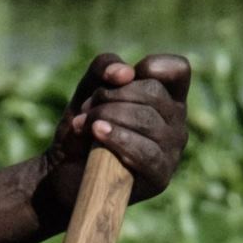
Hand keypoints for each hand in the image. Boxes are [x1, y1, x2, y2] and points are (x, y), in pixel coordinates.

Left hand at [38, 52, 191, 220]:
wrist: (64, 170)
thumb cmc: (83, 127)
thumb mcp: (89, 87)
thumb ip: (105, 68)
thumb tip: (125, 73)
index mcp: (166, 99)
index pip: (179, 70)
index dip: (153, 66)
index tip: (121, 78)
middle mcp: (176, 124)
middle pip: (154, 92)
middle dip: (112, 95)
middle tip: (86, 109)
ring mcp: (172, 151)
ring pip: (148, 120)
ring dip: (107, 116)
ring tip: (82, 124)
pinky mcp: (160, 176)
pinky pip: (147, 152)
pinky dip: (119, 139)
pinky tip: (98, 134)